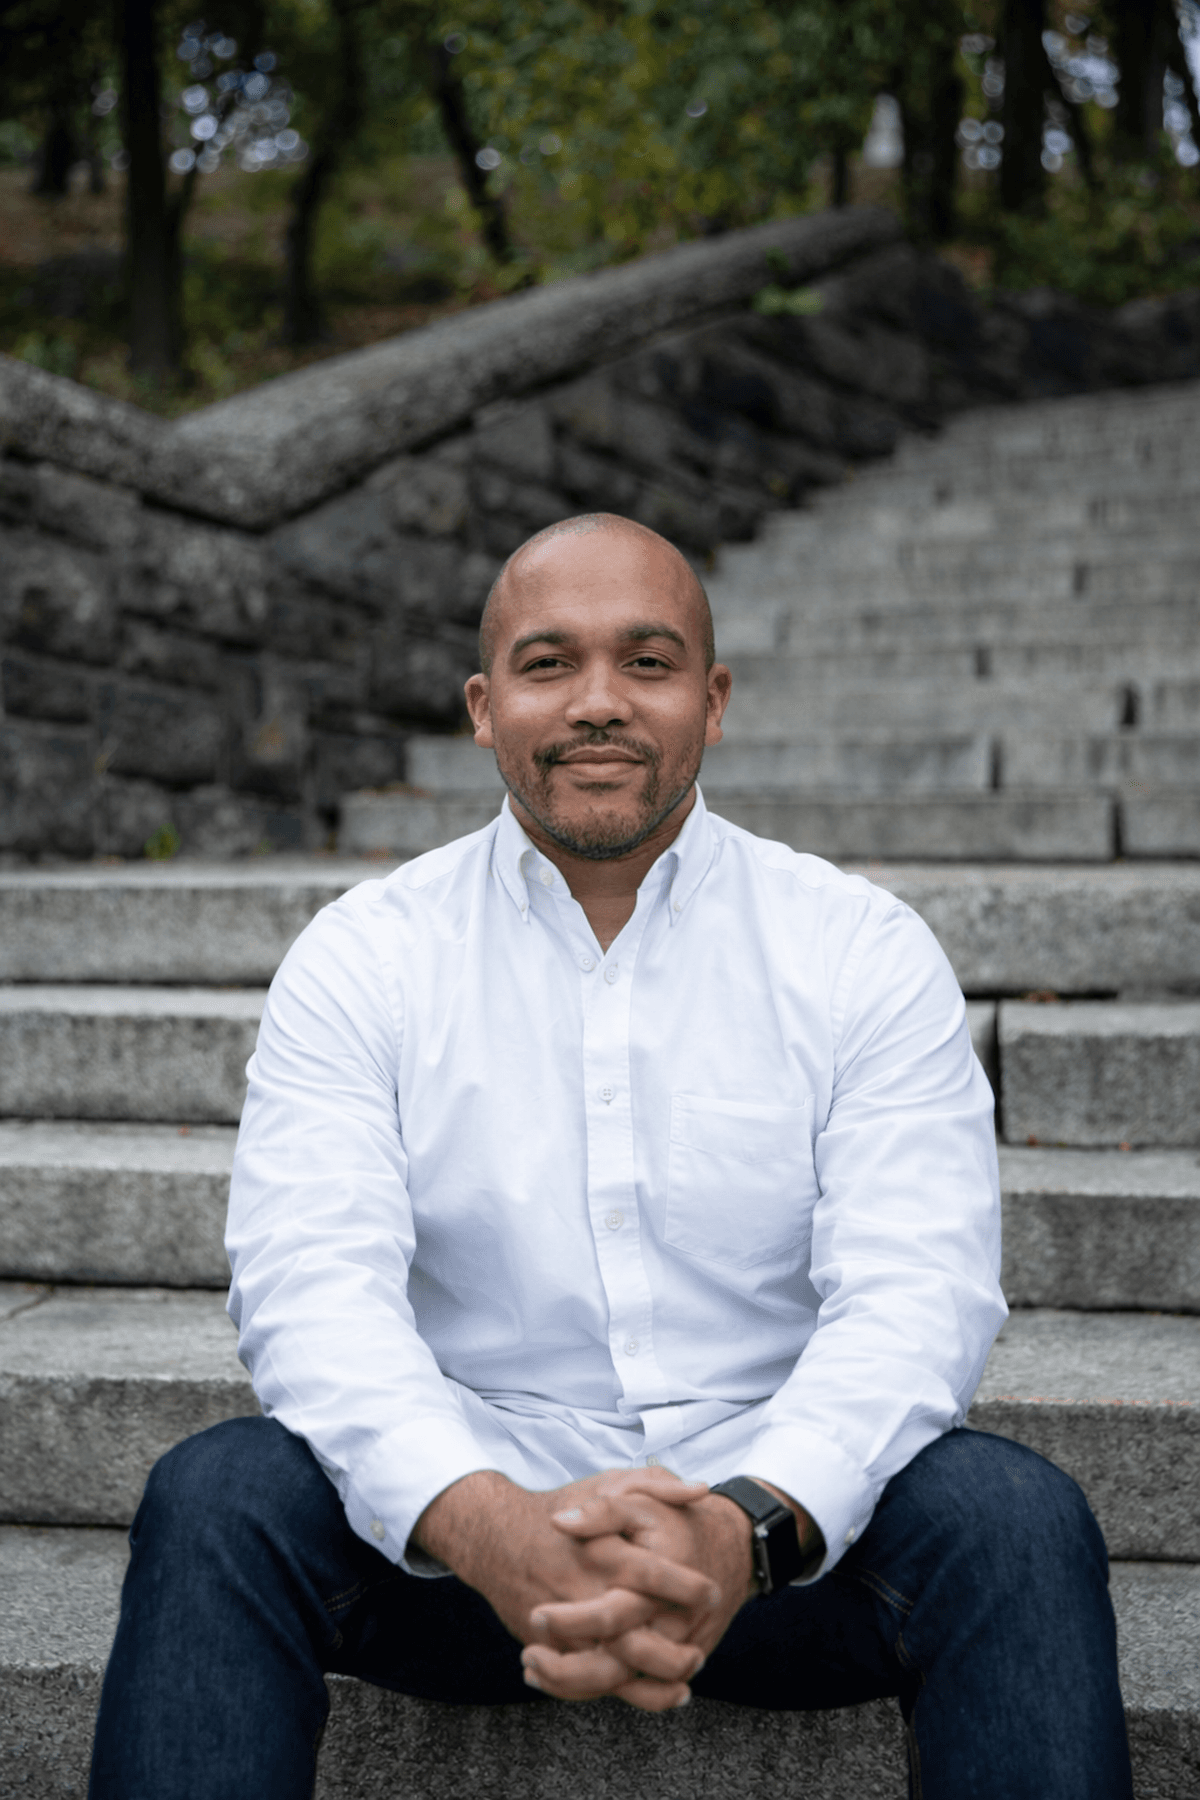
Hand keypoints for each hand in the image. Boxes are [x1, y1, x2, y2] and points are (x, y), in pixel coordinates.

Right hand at [412, 1467, 721, 1710]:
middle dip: (671, 1655)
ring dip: (649, 1686)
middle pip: (631, 1639)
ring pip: (608, 1671)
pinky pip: (582, 1682)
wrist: (496, 1535)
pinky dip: (617, 1692)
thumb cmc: (563, 1506)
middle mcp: (581, 1592)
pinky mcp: (547, 1646)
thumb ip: (658, 1484)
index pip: (651, 1576)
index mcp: (601, 1551)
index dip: (687, 1587)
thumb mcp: (612, 1483)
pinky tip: (647, 1692)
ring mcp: (562, 1626)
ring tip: (682, 1686)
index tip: (713, 1593)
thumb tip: (702, 1489)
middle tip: (698, 1653)